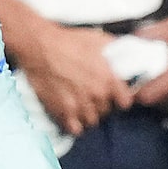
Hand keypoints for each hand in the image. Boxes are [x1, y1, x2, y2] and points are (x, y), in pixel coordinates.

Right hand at [17, 20, 133, 136]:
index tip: (115, 95)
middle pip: (107, 112)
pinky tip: (71, 114)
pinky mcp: (62, 111)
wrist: (39, 47)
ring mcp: (79, 105)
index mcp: (109, 79)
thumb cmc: (68, 41)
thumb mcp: (98, 39)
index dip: (120, 98)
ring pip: (92, 121)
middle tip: (92, 96)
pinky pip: (75, 129)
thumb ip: (116, 51)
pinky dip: (74, 124)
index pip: (125, 102)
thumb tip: (128, 56)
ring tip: (81, 105)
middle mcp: (97, 95)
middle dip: (102, 105)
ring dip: (88, 115)